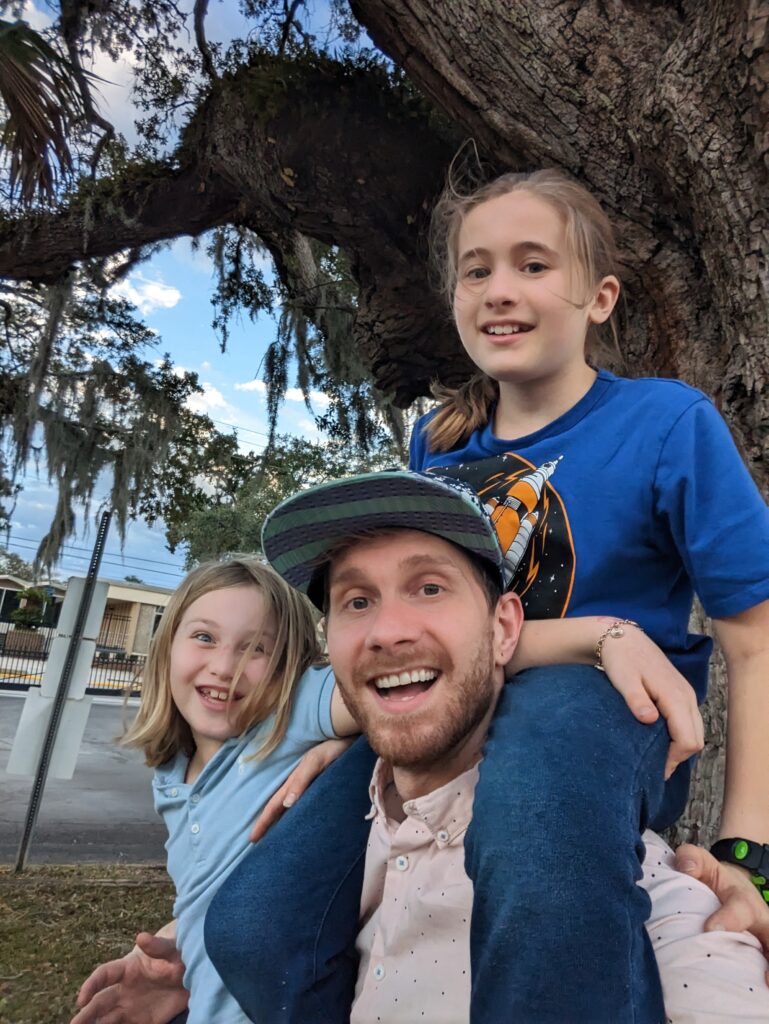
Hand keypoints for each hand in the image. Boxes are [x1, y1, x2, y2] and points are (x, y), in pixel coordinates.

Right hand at [70, 932, 187, 1023]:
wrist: (192, 971)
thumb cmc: (178, 954)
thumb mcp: (172, 948)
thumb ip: (158, 945)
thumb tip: (141, 937)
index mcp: (127, 968)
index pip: (103, 975)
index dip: (90, 985)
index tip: (81, 999)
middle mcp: (124, 989)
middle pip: (99, 1002)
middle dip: (85, 1014)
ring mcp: (131, 1006)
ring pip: (107, 1019)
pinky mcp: (142, 1021)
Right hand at [249, 737, 354, 841]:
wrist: (348, 739)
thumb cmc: (331, 749)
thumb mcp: (315, 763)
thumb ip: (301, 781)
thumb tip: (287, 804)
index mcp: (294, 782)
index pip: (274, 806)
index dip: (263, 822)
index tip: (252, 839)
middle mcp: (299, 788)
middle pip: (279, 810)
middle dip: (268, 826)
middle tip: (260, 847)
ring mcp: (309, 788)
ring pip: (290, 811)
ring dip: (281, 824)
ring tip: (276, 842)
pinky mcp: (322, 790)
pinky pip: (305, 809)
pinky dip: (298, 820)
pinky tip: (300, 828)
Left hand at [599, 626, 703, 778]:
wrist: (624, 639)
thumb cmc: (622, 660)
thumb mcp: (624, 680)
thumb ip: (637, 700)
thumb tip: (649, 720)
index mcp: (675, 697)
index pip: (688, 740)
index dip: (674, 759)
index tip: (655, 770)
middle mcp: (687, 697)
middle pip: (696, 739)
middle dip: (679, 757)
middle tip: (656, 768)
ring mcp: (687, 694)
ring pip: (696, 731)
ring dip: (681, 746)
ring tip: (658, 757)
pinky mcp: (682, 693)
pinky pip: (689, 721)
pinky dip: (681, 734)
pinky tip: (661, 739)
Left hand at [675, 843, 768, 985]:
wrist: (732, 888)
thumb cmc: (714, 879)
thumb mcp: (703, 863)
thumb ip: (692, 859)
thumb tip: (686, 868)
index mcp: (743, 900)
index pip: (739, 909)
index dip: (728, 919)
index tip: (710, 929)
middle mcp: (761, 922)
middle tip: (767, 979)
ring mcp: (764, 940)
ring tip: (765, 989)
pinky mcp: (762, 953)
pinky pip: (766, 964)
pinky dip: (765, 978)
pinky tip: (757, 999)